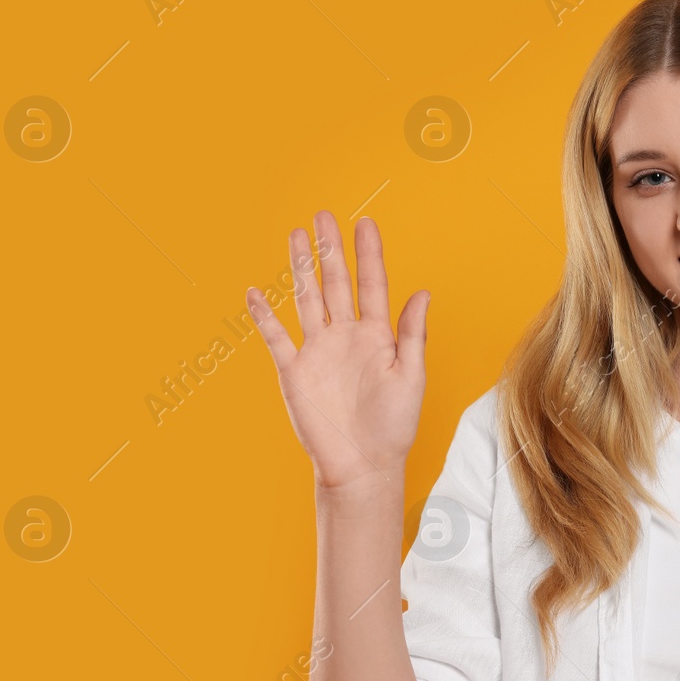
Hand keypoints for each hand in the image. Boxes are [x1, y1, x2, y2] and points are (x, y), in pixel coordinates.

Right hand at [248, 212, 429, 489]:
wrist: (363, 465)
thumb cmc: (393, 426)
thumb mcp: (411, 377)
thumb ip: (412, 334)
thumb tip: (423, 292)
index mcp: (377, 336)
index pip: (372, 284)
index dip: (369, 254)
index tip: (366, 222)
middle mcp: (345, 336)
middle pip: (335, 283)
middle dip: (330, 249)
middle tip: (325, 215)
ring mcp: (318, 351)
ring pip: (306, 299)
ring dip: (300, 268)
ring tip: (296, 236)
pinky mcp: (295, 371)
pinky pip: (276, 338)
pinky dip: (264, 316)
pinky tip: (256, 292)